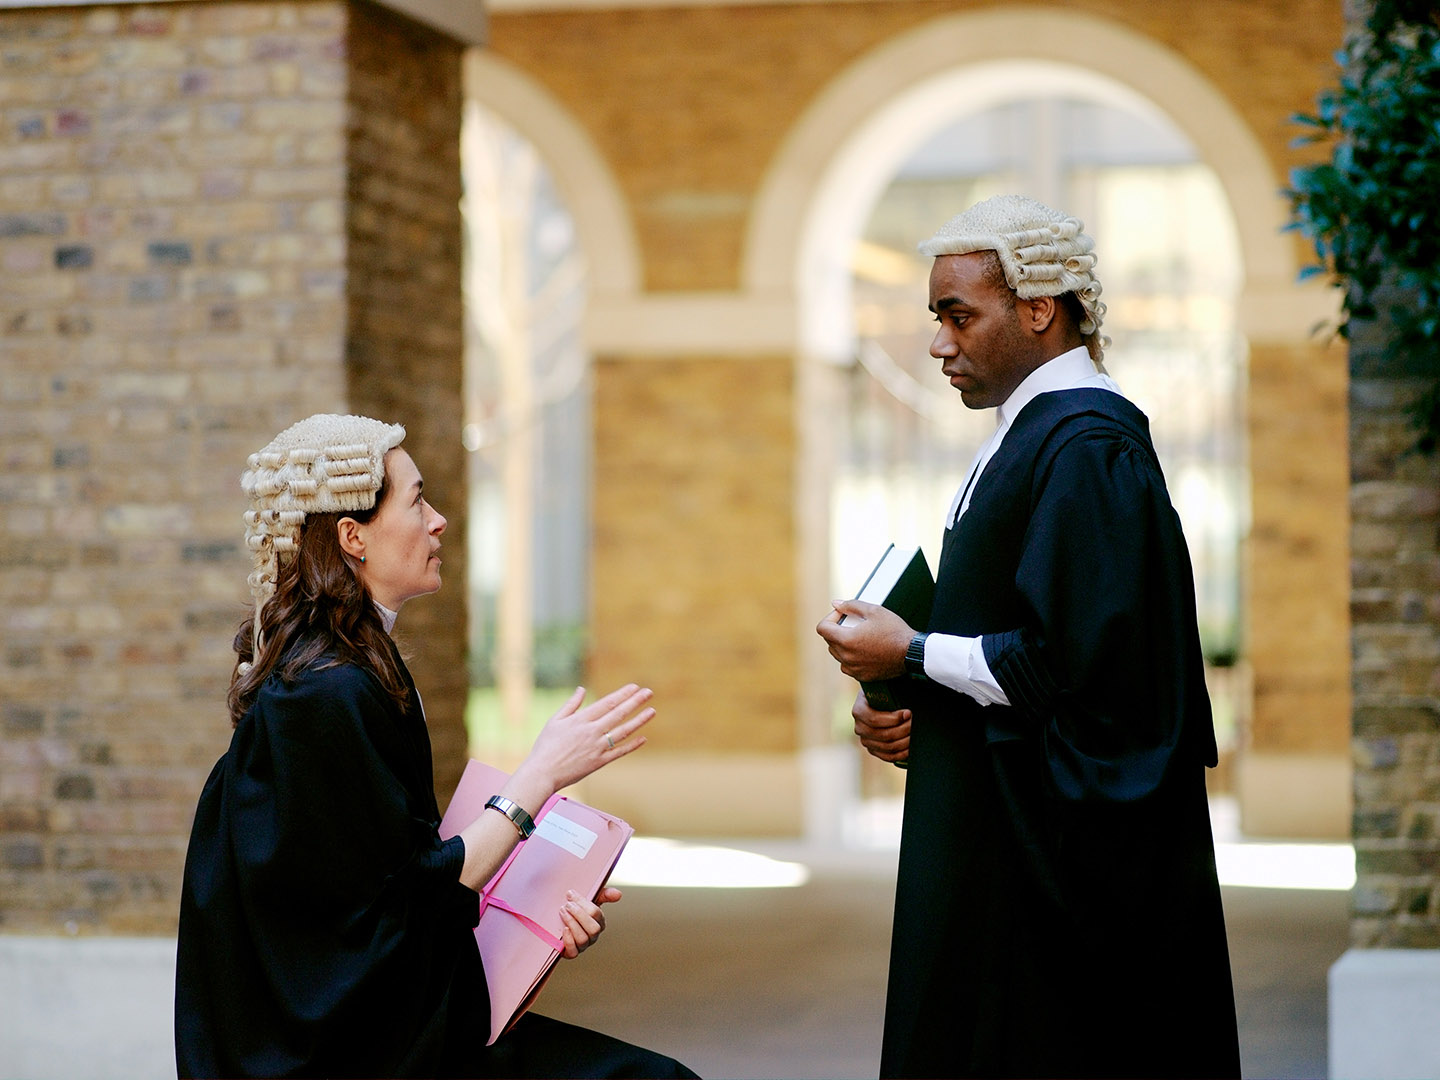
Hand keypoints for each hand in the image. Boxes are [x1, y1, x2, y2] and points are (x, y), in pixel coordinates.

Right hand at [522, 684, 653, 792]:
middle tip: (649, 692)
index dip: (622, 694)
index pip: (607, 703)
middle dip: (635, 702)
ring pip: (623, 731)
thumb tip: (581, 689)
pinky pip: (619, 752)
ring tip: (652, 711)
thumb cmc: (545, 746)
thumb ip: (571, 705)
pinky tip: (643, 738)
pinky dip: (632, 745)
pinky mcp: (599, 762)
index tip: (635, 687)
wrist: (542, 773)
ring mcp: (597, 747)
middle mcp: (592, 732)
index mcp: (581, 720)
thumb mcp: (555, 721)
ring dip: (639, 721)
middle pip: (618, 714)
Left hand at [559, 886, 620, 958]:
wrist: (561, 922)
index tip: (570, 895)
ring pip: (583, 939)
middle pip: (593, 929)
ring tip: (563, 912)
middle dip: (579, 915)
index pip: (596, 914)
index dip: (583, 903)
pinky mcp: (572, 953)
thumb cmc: (578, 910)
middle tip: (567, 905)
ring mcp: (584, 945)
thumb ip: (605, 894)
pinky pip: (573, 952)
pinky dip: (569, 941)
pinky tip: (564, 929)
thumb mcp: (592, 900)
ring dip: (572, 924)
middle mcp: (593, 935)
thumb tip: (618, 894)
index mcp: (600, 922)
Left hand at [815, 600, 913, 682]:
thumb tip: (836, 604)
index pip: (822, 629)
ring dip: (843, 644)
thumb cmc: (895, 631)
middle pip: (829, 641)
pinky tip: (864, 650)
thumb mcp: (874, 611)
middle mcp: (847, 657)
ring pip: (837, 654)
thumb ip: (851, 605)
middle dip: (837, 630)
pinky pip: (848, 666)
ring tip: (859, 637)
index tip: (842, 615)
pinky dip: (851, 657)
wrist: (912, 653)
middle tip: (853, 623)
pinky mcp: (862, 676)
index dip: (830, 618)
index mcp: (846, 640)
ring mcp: (854, 668)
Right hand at [853, 689, 910, 762]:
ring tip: (916, 734)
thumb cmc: (883, 693)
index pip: (874, 719)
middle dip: (903, 730)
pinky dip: (900, 754)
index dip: (893, 718)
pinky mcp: (873, 749)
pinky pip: (887, 756)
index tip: (908, 713)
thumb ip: (892, 692)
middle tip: (915, 723)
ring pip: (887, 747)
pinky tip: (910, 748)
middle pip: (883, 735)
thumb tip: (907, 703)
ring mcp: (865, 740)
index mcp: (859, 710)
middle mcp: (859, 727)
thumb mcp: (883, 688)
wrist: (878, 701)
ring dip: (905, 741)